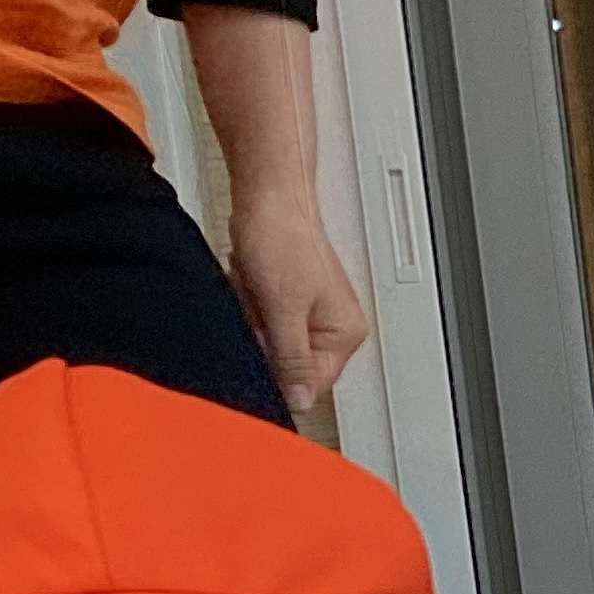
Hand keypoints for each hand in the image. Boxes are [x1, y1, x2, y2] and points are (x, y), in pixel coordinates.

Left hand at [226, 190, 368, 414]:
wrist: (266, 193)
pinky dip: (248, 303)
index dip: (277, 371)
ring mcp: (310, 311)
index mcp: (345, 334)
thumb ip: (292, 360)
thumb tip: (299, 400)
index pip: (311, 384)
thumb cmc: (282, 236)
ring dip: (252, 317)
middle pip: (286, 362)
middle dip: (262, 337)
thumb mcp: (283, 309)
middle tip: (259, 304)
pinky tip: (250, 281)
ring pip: (268, 340)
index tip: (260, 345)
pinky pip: (260, 318)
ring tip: (255, 285)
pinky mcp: (287, 296)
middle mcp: (333, 327)